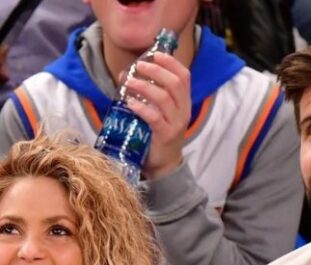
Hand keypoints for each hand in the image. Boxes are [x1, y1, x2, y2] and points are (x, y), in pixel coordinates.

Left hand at [121, 53, 190, 179]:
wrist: (164, 164)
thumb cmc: (158, 134)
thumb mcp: (159, 111)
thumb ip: (149, 94)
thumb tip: (127, 74)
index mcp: (184, 101)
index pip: (184, 76)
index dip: (172, 63)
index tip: (157, 54)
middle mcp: (183, 110)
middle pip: (175, 84)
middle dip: (157, 71)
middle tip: (139, 66)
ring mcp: (175, 123)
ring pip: (164, 99)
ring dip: (145, 87)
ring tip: (129, 82)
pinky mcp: (165, 136)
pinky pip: (154, 118)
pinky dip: (141, 108)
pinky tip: (130, 103)